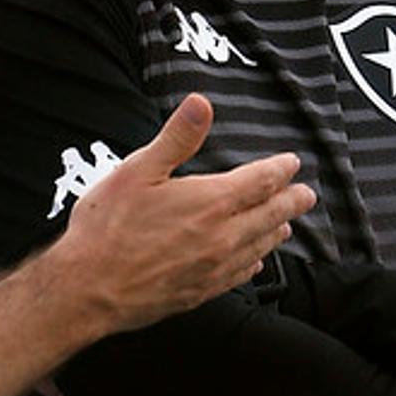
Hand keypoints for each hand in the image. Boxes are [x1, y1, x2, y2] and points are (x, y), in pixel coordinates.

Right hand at [55, 94, 315, 333]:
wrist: (88, 289)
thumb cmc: (108, 227)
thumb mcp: (138, 171)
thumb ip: (176, 138)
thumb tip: (202, 104)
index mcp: (210, 202)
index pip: (260, 181)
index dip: (281, 170)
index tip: (293, 164)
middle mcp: (222, 237)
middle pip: (270, 215)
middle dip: (291, 202)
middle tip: (307, 195)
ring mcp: (214, 268)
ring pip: (259, 247)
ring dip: (276, 232)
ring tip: (286, 226)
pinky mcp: (201, 292)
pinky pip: (239, 276)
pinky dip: (254, 263)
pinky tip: (254, 262)